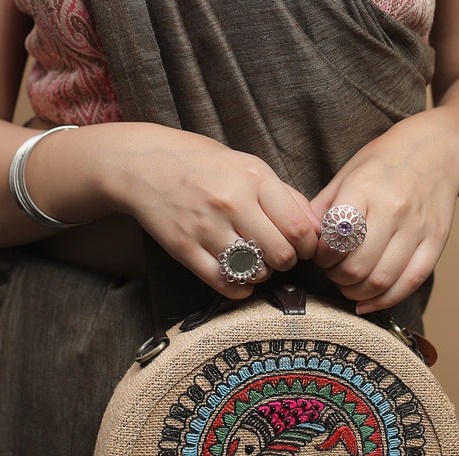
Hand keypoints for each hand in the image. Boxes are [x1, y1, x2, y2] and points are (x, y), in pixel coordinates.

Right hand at [67, 123, 320, 297]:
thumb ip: (283, 194)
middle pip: (281, 255)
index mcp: (253, 177)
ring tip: (255, 263)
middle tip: (277, 257)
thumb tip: (316, 227)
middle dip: (285, 262)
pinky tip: (239, 279)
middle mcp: (232, 202)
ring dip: (261, 274)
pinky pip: (223, 283)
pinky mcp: (184, 249)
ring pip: (254, 272)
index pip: (299, 228)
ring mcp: (206, 227)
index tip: (300, 247)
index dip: (307, 246)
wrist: (141, 165)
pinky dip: (239, 289)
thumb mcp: (246, 164)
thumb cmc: (200, 164)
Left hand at [311, 110, 458, 312]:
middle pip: (357, 266)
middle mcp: (394, 208)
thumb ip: (322, 208)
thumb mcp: (346, 174)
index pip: (336, 239)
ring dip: (357, 292)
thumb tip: (302, 240)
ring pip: (382, 280)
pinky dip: (385, 300)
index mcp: (364, 189)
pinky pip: (411, 282)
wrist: (438, 149)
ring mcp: (418, 227)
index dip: (321, 257)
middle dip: (337, 278)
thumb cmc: (383, 163)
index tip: (320, 255)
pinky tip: (368, 303)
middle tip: (333, 271)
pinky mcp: (437, 241)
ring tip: (348, 285)